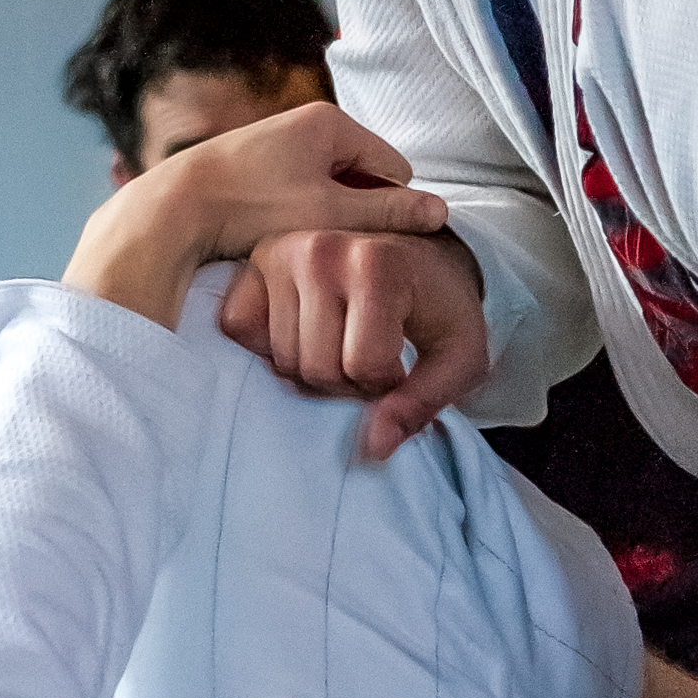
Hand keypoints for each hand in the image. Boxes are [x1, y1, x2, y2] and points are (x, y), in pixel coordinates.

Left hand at [62, 106, 447, 330]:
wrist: (173, 209)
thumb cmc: (253, 208)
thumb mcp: (331, 215)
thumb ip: (388, 213)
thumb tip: (440, 212)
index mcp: (331, 122)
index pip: (393, 168)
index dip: (392, 209)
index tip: (374, 245)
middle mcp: (305, 122)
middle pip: (360, 177)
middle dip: (357, 213)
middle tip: (342, 252)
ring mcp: (278, 142)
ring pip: (328, 189)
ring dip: (328, 219)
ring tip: (311, 250)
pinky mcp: (255, 164)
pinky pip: (299, 193)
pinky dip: (299, 217)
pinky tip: (283, 243)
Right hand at [218, 228, 490, 458]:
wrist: (422, 259)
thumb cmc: (442, 311)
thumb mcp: (460, 360)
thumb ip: (422, 405)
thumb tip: (373, 447)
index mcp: (378, 265)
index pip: (362, 366)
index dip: (386, 383)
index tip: (403, 364)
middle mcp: (322, 250)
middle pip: (316, 367)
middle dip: (347, 382)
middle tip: (371, 358)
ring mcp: (281, 252)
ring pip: (280, 358)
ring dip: (313, 369)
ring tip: (343, 344)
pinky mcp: (253, 262)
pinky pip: (237, 326)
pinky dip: (267, 344)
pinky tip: (305, 333)